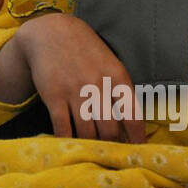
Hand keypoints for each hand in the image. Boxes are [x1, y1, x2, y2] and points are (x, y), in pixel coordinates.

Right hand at [0, 13, 143, 142]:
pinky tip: (70, 144)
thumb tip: (130, 125)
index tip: (137, 151)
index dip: (136, 139)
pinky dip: (67, 140)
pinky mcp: (53, 96)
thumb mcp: (110, 63)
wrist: (50, 32)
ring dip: (90, 145)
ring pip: (87, 132)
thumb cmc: (85, 50)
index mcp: (117, 76)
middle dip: (112, 146)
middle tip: (112, 154)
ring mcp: (74, 91)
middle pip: (110, 130)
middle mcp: (97, 85)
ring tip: (93, 151)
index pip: (133, 116)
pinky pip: (63, 128)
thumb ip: (121, 90)